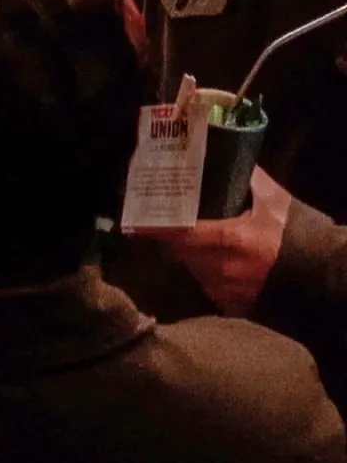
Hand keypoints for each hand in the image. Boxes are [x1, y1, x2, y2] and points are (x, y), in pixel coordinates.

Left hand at [149, 166, 291, 316]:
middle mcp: (223, 268)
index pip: (179, 234)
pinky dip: (210, 276)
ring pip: (194, 271)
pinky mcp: (236, 308)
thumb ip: (247, 179)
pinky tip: (221, 265)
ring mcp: (228, 292)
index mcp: (230, 239)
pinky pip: (211, 289)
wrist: (331, 277)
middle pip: (182, 253)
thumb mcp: (276, 201)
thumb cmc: (302, 235)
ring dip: (193, 257)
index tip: (135, 222)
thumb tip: (227, 155)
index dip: (156, 228)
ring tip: (202, 242)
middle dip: (176, 239)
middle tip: (174, 224)